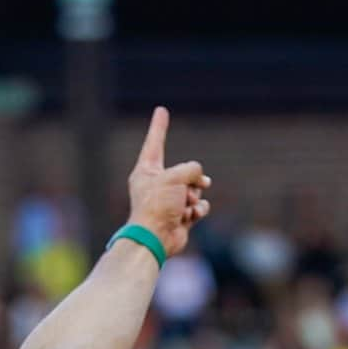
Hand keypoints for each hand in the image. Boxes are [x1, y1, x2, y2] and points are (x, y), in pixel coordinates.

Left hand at [124, 107, 211, 258]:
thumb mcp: (176, 176)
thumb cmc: (158, 205)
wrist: (156, 238)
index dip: (159, 126)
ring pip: (194, 189)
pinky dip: (198, 210)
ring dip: (195, 196)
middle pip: (184, 170)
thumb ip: (191, 169)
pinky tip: (189, 216)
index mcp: (146, 171)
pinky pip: (198, 206)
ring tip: (186, 205)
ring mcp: (169, 201)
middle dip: (194, 178)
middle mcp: (157, 184)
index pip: (155, 142)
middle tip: (197, 184)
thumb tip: (200, 182)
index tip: (161, 110)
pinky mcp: (180, 216)